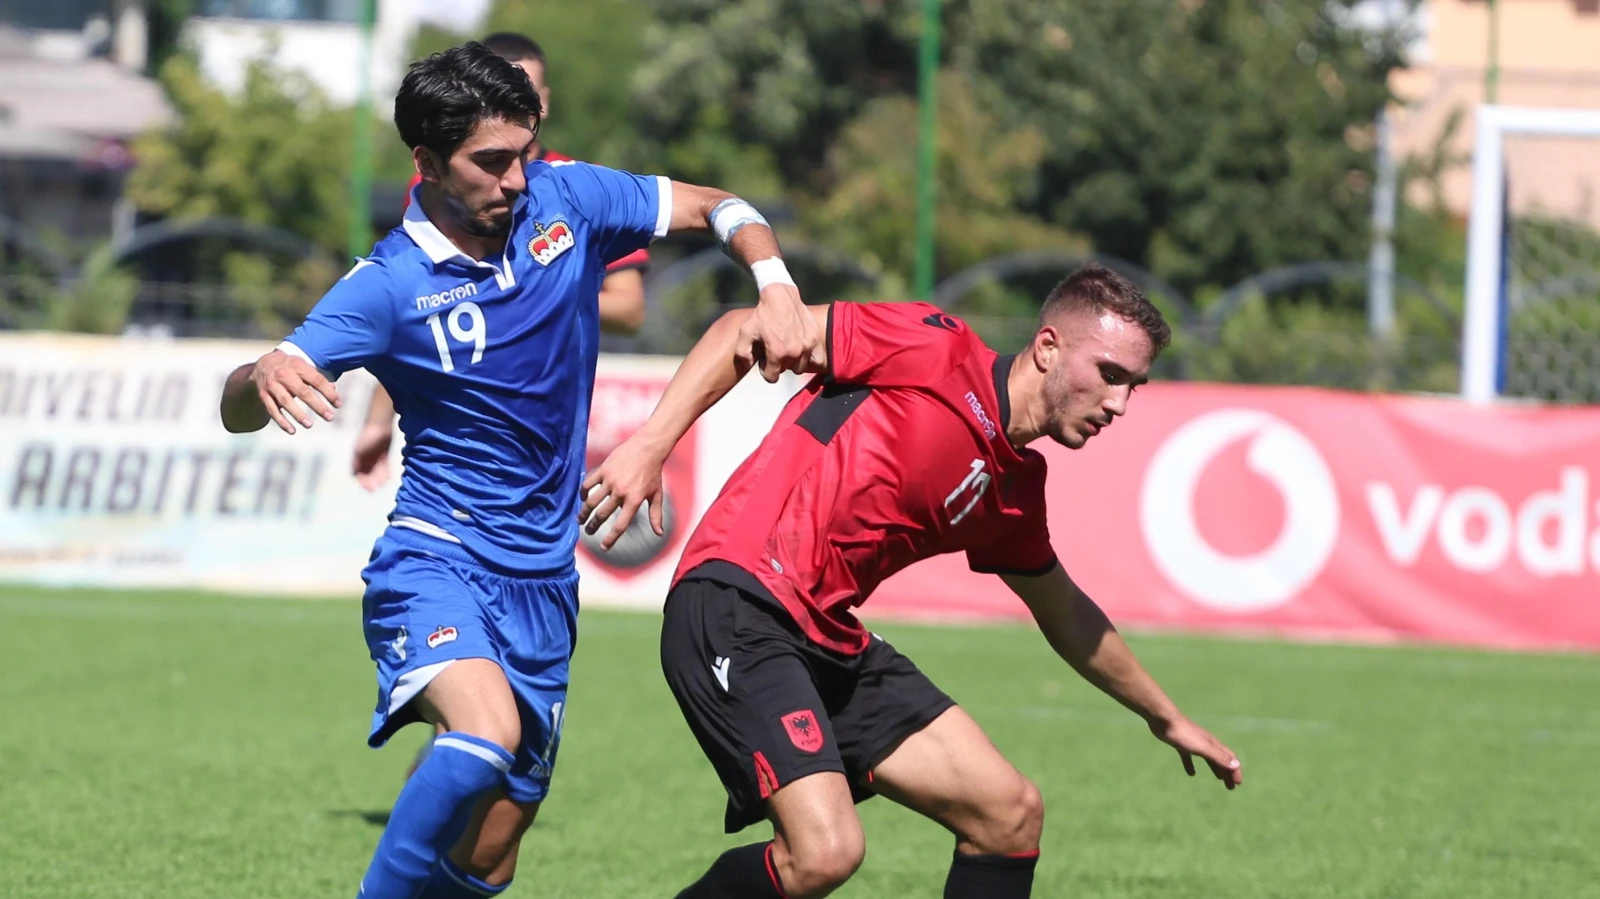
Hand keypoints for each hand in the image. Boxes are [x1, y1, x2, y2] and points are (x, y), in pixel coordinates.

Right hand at [252, 350, 339, 434]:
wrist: (262, 363)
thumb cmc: (290, 366)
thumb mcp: (304, 366)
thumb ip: (317, 377)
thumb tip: (333, 388)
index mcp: (297, 366)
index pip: (316, 380)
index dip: (328, 393)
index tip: (338, 404)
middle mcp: (284, 375)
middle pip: (302, 392)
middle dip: (317, 405)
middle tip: (329, 417)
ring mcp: (272, 385)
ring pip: (286, 401)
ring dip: (298, 415)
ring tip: (309, 425)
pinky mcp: (264, 395)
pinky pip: (272, 409)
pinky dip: (281, 421)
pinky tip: (291, 430)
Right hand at [352, 422, 393, 490]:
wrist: (380, 424)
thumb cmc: (368, 436)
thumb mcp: (360, 450)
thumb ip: (357, 462)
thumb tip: (354, 475)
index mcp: (357, 458)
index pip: (357, 473)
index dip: (361, 481)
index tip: (366, 488)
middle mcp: (365, 458)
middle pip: (368, 473)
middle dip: (371, 481)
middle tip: (375, 489)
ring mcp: (375, 456)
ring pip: (377, 471)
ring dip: (379, 478)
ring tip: (382, 484)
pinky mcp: (384, 454)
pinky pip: (385, 465)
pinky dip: (386, 472)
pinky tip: (388, 478)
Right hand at [577, 435, 668, 550]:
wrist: (647, 448)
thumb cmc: (653, 473)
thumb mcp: (657, 495)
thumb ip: (656, 515)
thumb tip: (659, 533)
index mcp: (634, 501)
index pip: (620, 525)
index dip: (610, 539)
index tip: (603, 547)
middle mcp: (621, 492)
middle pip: (602, 515)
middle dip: (593, 527)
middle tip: (588, 532)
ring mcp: (611, 481)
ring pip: (591, 502)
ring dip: (583, 513)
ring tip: (580, 520)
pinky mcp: (603, 470)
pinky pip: (588, 484)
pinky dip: (583, 492)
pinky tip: (583, 498)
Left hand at [737, 283, 816, 382]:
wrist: (781, 296)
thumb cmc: (762, 314)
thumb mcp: (745, 332)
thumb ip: (743, 353)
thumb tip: (748, 366)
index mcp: (777, 353)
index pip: (771, 377)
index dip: (765, 370)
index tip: (764, 361)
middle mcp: (794, 352)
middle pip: (785, 371)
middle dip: (778, 364)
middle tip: (773, 350)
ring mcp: (806, 346)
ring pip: (799, 367)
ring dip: (792, 361)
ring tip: (786, 348)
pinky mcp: (814, 339)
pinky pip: (813, 358)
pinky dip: (806, 356)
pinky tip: (798, 347)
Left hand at [1150, 715, 1241, 789]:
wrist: (1164, 720)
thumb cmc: (1184, 734)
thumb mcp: (1202, 748)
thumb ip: (1218, 756)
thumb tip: (1236, 765)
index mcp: (1213, 744)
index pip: (1230, 758)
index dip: (1235, 770)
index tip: (1237, 784)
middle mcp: (1206, 743)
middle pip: (1221, 760)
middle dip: (1227, 773)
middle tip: (1231, 788)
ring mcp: (1193, 743)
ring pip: (1208, 758)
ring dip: (1215, 769)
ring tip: (1219, 780)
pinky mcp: (1181, 744)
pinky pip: (1189, 757)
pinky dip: (1191, 765)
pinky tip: (1191, 773)